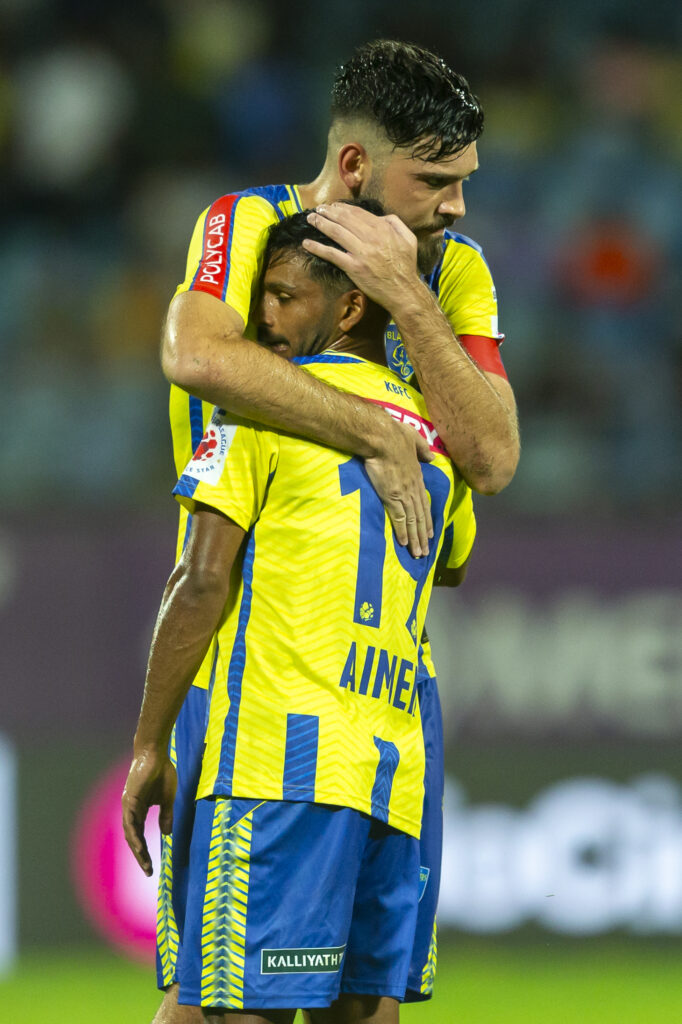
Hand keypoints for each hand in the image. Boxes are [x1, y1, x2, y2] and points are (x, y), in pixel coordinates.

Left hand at [122, 749, 176, 876]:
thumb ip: (166, 816)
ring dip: (137, 849)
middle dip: (140, 856)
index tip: (151, 867)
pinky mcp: (129, 799)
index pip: (140, 836)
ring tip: (145, 863)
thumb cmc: (162, 773)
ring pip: (130, 832)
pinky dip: (134, 835)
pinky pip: (130, 821)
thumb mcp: (167, 799)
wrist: (156, 754)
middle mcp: (131, 810)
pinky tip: (139, 846)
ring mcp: (128, 805)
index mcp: (139, 810)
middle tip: (148, 871)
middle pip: (133, 838)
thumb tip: (167, 834)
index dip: (145, 851)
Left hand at [303, 204, 420, 309]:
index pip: (358, 213)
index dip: (343, 208)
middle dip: (328, 211)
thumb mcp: (408, 238)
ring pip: (336, 232)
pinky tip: (307, 243)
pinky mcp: (353, 267)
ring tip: (310, 218)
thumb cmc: (406, 266)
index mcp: (383, 229)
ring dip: (321, 223)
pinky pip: (332, 255)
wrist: (403, 291)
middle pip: (344, 219)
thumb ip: (395, 222)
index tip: (333, 206)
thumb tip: (381, 216)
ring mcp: (361, 252)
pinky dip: (318, 248)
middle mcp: (371, 238)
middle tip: (318, 208)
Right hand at [365, 419, 433, 556]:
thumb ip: (423, 449)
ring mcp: (403, 494)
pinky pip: (398, 518)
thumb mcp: (414, 438)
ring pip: (412, 522)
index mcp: (418, 477)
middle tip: (426, 552)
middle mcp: (413, 489)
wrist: (382, 437)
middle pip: (420, 517)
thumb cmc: (395, 435)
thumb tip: (431, 457)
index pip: (424, 503)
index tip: (431, 533)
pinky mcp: (391, 496)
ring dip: (415, 539)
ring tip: (418, 554)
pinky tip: (404, 543)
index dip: (428, 520)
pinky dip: (402, 532)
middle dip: (423, 536)